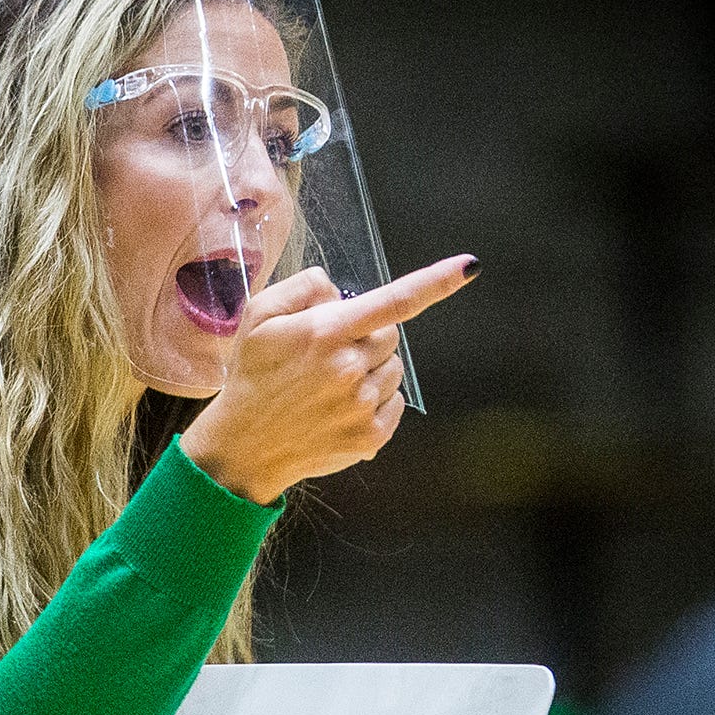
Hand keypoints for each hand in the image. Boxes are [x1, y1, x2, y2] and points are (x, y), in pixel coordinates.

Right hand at [180, 255, 477, 504]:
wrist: (244, 447)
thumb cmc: (252, 376)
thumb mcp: (257, 318)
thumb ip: (300, 288)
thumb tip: (338, 289)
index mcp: (325, 331)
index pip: (393, 300)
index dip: (437, 281)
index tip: (470, 266)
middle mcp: (349, 367)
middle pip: (390, 335)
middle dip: (366, 338)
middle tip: (326, 356)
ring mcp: (363, 404)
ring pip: (393, 369)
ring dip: (371, 371)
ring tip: (328, 387)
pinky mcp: (371, 435)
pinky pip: (395, 402)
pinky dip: (375, 401)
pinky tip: (339, 409)